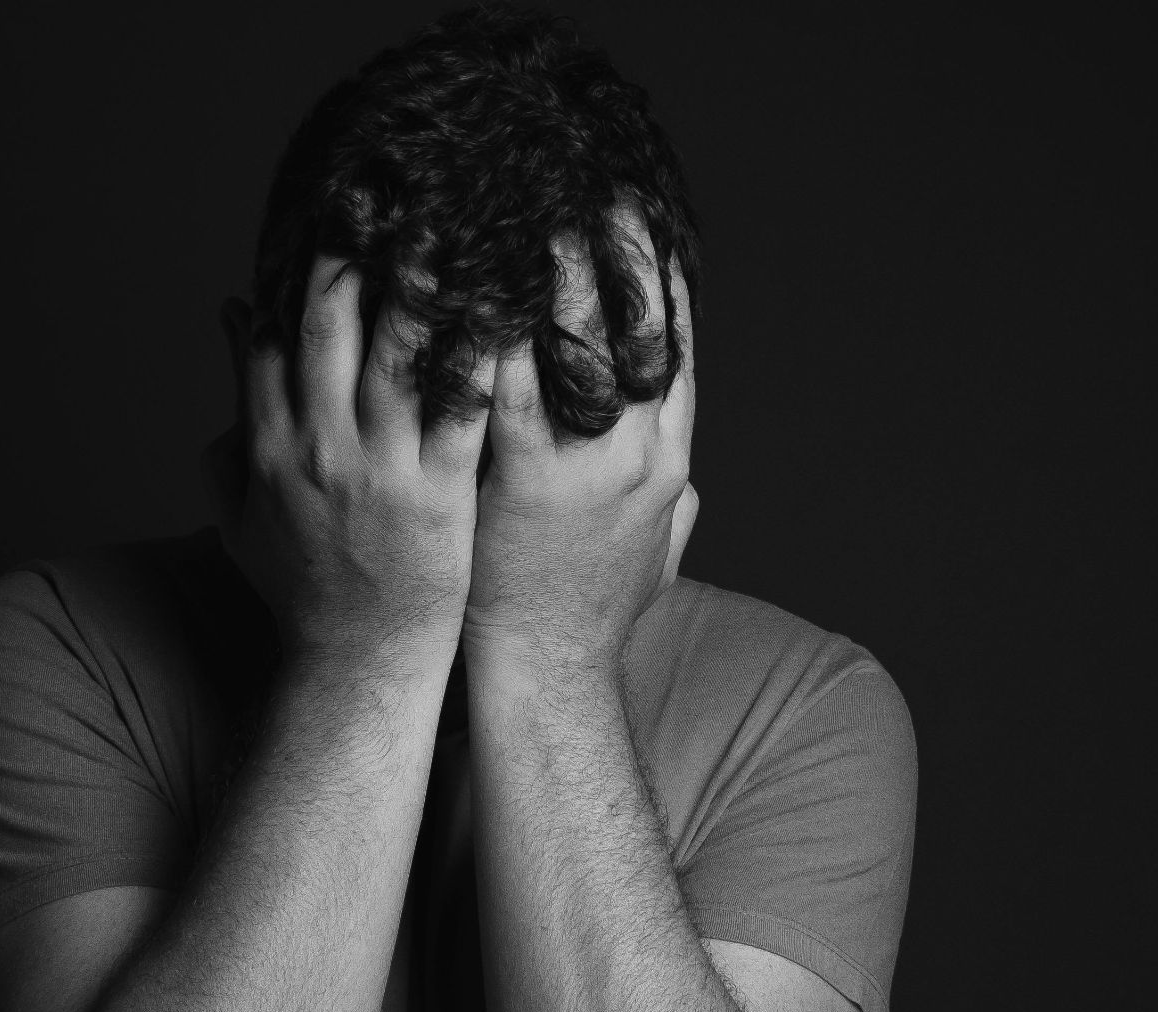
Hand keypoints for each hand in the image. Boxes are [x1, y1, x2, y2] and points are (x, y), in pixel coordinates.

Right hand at [202, 256, 493, 673]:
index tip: (320, 215)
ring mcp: (377, 470)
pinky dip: (477, 355)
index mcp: (267, 445)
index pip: (272, 337)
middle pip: (330, 327)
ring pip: (396, 355)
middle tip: (385, 189)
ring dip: (421, 283)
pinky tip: (502, 308)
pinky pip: (459, 410)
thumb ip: (225, 424)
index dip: (294, 270)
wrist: (356, 664)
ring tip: (448, 221)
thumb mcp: (238, 512)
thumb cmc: (302, 590)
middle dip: (355, 252)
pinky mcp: (436, 495)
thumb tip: (224, 328)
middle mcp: (317, 447)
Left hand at [463, 216, 697, 671]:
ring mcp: (587, 466)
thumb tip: (685, 476)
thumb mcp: (655, 555)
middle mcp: (640, 453)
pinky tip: (472, 287)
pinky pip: (512, 386)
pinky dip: (496, 332)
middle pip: (637, 328)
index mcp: (669, 459)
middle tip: (592, 190)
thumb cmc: (590, 615)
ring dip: (554, 275)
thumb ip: (670, 504)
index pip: (675, 347)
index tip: (644, 223)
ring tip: (529, 213)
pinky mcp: (528, 482)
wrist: (551, 676)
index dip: (661, 280)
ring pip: (579, 345)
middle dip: (616, 255)